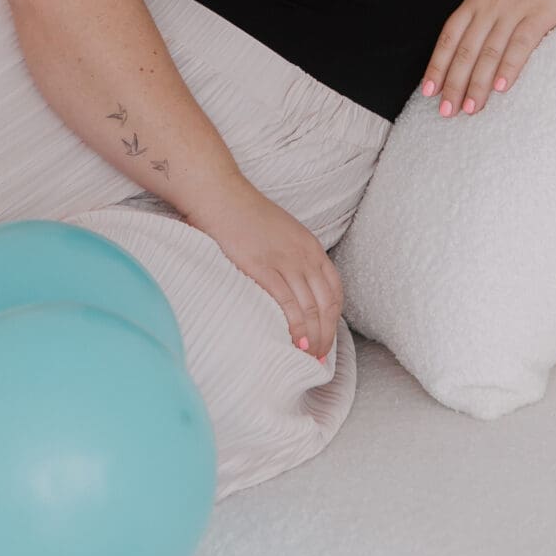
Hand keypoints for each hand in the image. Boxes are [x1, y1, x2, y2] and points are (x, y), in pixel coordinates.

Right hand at [183, 176, 342, 359]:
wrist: (221, 196)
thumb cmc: (246, 216)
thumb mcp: (282, 234)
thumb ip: (292, 257)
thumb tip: (293, 288)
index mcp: (311, 246)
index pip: (335, 291)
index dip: (333, 320)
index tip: (326, 340)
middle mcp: (304, 255)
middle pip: (326, 305)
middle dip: (325, 335)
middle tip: (317, 358)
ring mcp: (284, 261)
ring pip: (310, 308)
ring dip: (311, 337)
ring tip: (306, 357)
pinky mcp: (262, 267)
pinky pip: (286, 303)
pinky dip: (295, 326)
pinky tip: (294, 342)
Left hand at [420, 0, 555, 118]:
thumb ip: (483, 4)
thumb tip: (469, 32)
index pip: (450, 35)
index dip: (438, 64)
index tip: (429, 90)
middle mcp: (490, 4)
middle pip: (465, 49)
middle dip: (454, 83)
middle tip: (447, 111)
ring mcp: (514, 9)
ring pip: (489, 52)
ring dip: (478, 84)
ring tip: (471, 109)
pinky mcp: (540, 15)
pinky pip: (520, 45)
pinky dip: (509, 67)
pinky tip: (501, 88)